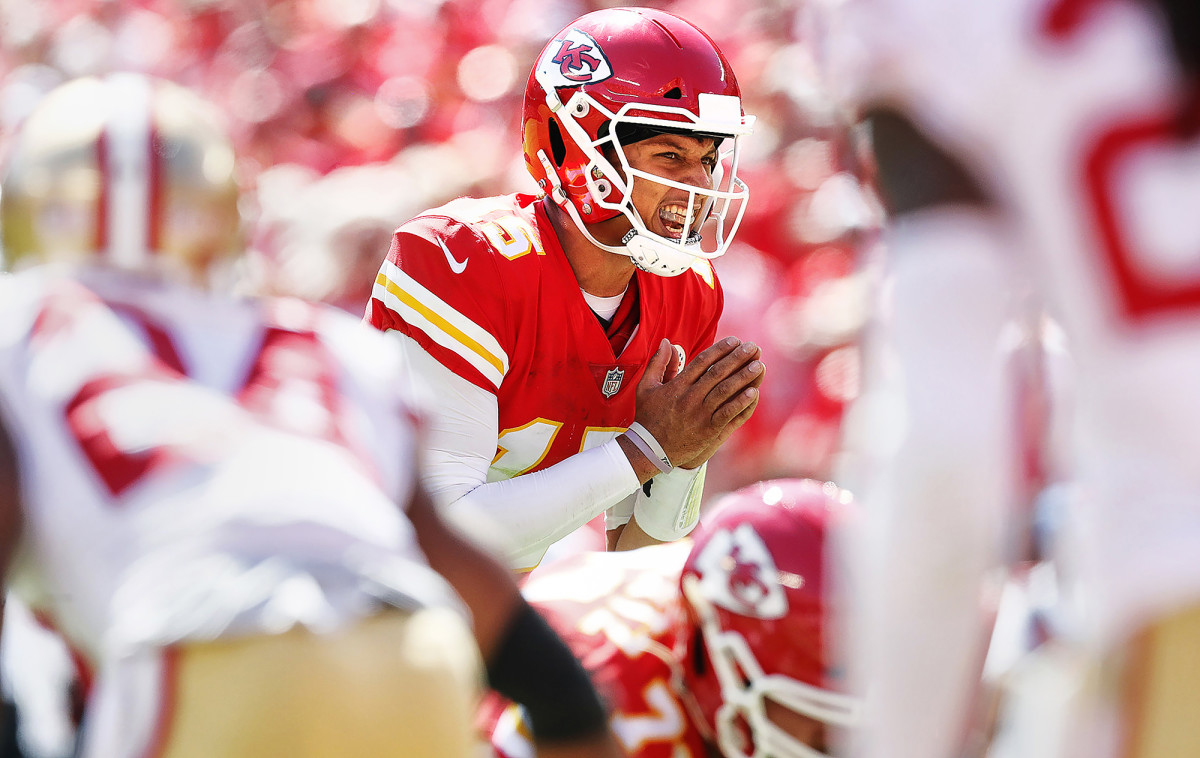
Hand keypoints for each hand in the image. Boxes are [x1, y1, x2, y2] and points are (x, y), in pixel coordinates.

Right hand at [632, 336, 763, 470]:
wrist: (650, 449)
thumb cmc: (648, 416)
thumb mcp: (646, 386)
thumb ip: (658, 363)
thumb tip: (667, 341)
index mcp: (677, 385)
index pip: (702, 361)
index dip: (720, 349)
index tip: (735, 340)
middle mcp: (690, 397)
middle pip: (717, 373)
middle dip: (737, 358)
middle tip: (753, 348)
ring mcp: (700, 414)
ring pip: (725, 391)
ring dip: (744, 377)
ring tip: (759, 366)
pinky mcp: (708, 431)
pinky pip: (728, 414)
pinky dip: (741, 403)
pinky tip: (754, 392)